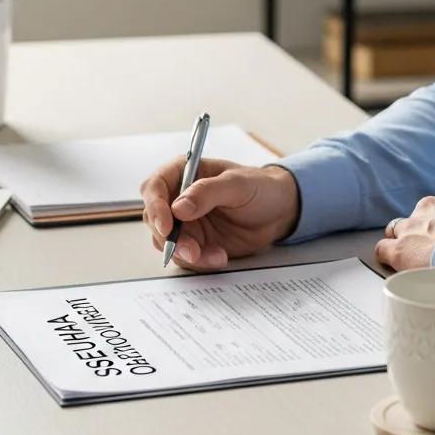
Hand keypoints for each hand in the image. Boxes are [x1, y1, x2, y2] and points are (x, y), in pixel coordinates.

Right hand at [140, 158, 299, 271]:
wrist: (279, 212)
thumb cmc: (260, 187)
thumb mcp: (237, 185)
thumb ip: (207, 192)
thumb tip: (178, 208)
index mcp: (183, 172)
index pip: (155, 187)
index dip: (155, 206)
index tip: (166, 226)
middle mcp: (178, 197)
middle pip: (155, 218)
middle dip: (170, 238)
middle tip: (192, 251)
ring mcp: (185, 222)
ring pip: (167, 242)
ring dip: (186, 253)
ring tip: (215, 255)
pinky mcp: (195, 242)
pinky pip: (185, 257)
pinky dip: (200, 261)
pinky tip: (221, 256)